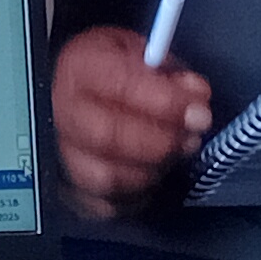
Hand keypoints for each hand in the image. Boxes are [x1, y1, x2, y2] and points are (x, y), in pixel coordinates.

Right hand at [50, 26, 211, 217]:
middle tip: (190, 140)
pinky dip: (136, 197)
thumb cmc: (114, 72)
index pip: (120, 86)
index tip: (199, 112)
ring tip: (171, 157)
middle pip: (107, 136)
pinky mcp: (70, 189)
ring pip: (105, 177)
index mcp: (79, 67)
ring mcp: (61, 153)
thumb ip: (171, 72)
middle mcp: (61, 111)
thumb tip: (195, 95)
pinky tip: (151, 176)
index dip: (165, 103)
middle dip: (159, 142)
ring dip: (150, 171)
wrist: (78, 94)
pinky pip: (105, 205)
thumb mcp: (142, 54)